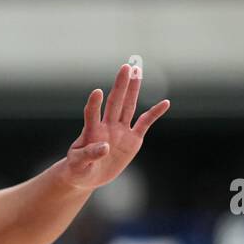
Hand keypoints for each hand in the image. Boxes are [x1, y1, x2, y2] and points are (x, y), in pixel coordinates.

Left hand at [64, 63, 169, 190]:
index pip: (92, 114)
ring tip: (138, 71)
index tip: (97, 92)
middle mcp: (107, 127)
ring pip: (129, 107)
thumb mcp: (79, 164)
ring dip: (133, 90)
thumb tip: (105, 146)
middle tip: (126, 67)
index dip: (94, 104)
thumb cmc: (78, 168)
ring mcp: (120, 131)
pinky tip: (165, 103)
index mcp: (91, 132)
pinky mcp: (133, 140)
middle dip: (120, 85)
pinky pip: (145, 124)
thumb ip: (90, 154)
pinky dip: (155, 113)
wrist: (88, 176)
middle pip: (115, 102)